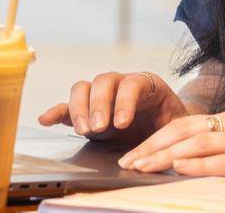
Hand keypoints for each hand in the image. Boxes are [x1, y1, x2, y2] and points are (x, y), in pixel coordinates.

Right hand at [37, 71, 188, 145]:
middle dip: (99, 104)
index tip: (122, 123)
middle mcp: (120, 83)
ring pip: (83, 88)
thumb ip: (175, 129)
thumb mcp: (179, 124)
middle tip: (99, 127)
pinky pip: (67, 106)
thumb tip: (171, 143)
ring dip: (80, 108)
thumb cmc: (171, 123)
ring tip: (84, 130)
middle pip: (103, 81)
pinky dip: (56, 112)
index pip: (132, 84)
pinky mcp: (86, 110)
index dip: (125, 101)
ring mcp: (100, 95)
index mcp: (146, 83)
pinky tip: (45, 120)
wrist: (163, 125)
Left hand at [116, 110, 224, 182]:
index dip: (154, 139)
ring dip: (167, 155)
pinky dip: (201, 164)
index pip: (184, 125)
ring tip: (143, 167)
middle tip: (126, 163)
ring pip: (199, 144)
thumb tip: (186, 160)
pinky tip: (181, 168)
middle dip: (151, 147)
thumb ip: (222, 148)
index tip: (131, 155)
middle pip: (185, 131)